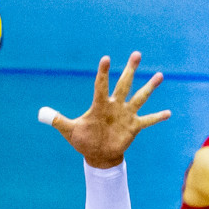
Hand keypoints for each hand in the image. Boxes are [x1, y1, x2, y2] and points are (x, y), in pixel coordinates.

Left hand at [46, 52, 170, 168]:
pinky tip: (169, 112)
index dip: (103, 73)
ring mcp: (125, 115)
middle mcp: (115, 106)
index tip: (106, 58)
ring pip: (139, 98)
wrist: (98, 155)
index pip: (101, 86)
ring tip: (159, 75)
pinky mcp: (133, 126)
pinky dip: (158, 117)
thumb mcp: (69, 131)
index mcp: (99, 105)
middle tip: (136, 54)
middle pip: (124, 84)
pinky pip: (148, 120)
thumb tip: (40, 114)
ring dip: (149, 87)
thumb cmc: (84, 140)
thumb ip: (57, 120)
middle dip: (130, 70)